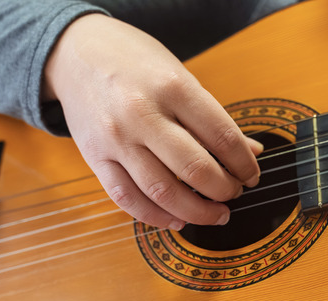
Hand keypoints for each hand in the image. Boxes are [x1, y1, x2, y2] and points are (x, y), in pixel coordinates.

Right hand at [44, 14, 261, 230]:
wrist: (76, 52)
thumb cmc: (135, 62)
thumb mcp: (180, 76)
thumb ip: (212, 117)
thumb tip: (251, 152)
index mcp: (173, 87)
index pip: (222, 137)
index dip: (245, 164)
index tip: (251, 175)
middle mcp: (143, 114)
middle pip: (196, 169)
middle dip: (225, 191)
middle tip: (234, 194)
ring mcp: (117, 139)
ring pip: (163, 192)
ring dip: (197, 212)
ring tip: (215, 214)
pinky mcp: (95, 158)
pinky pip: (127, 199)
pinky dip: (156, 217)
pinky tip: (177, 219)